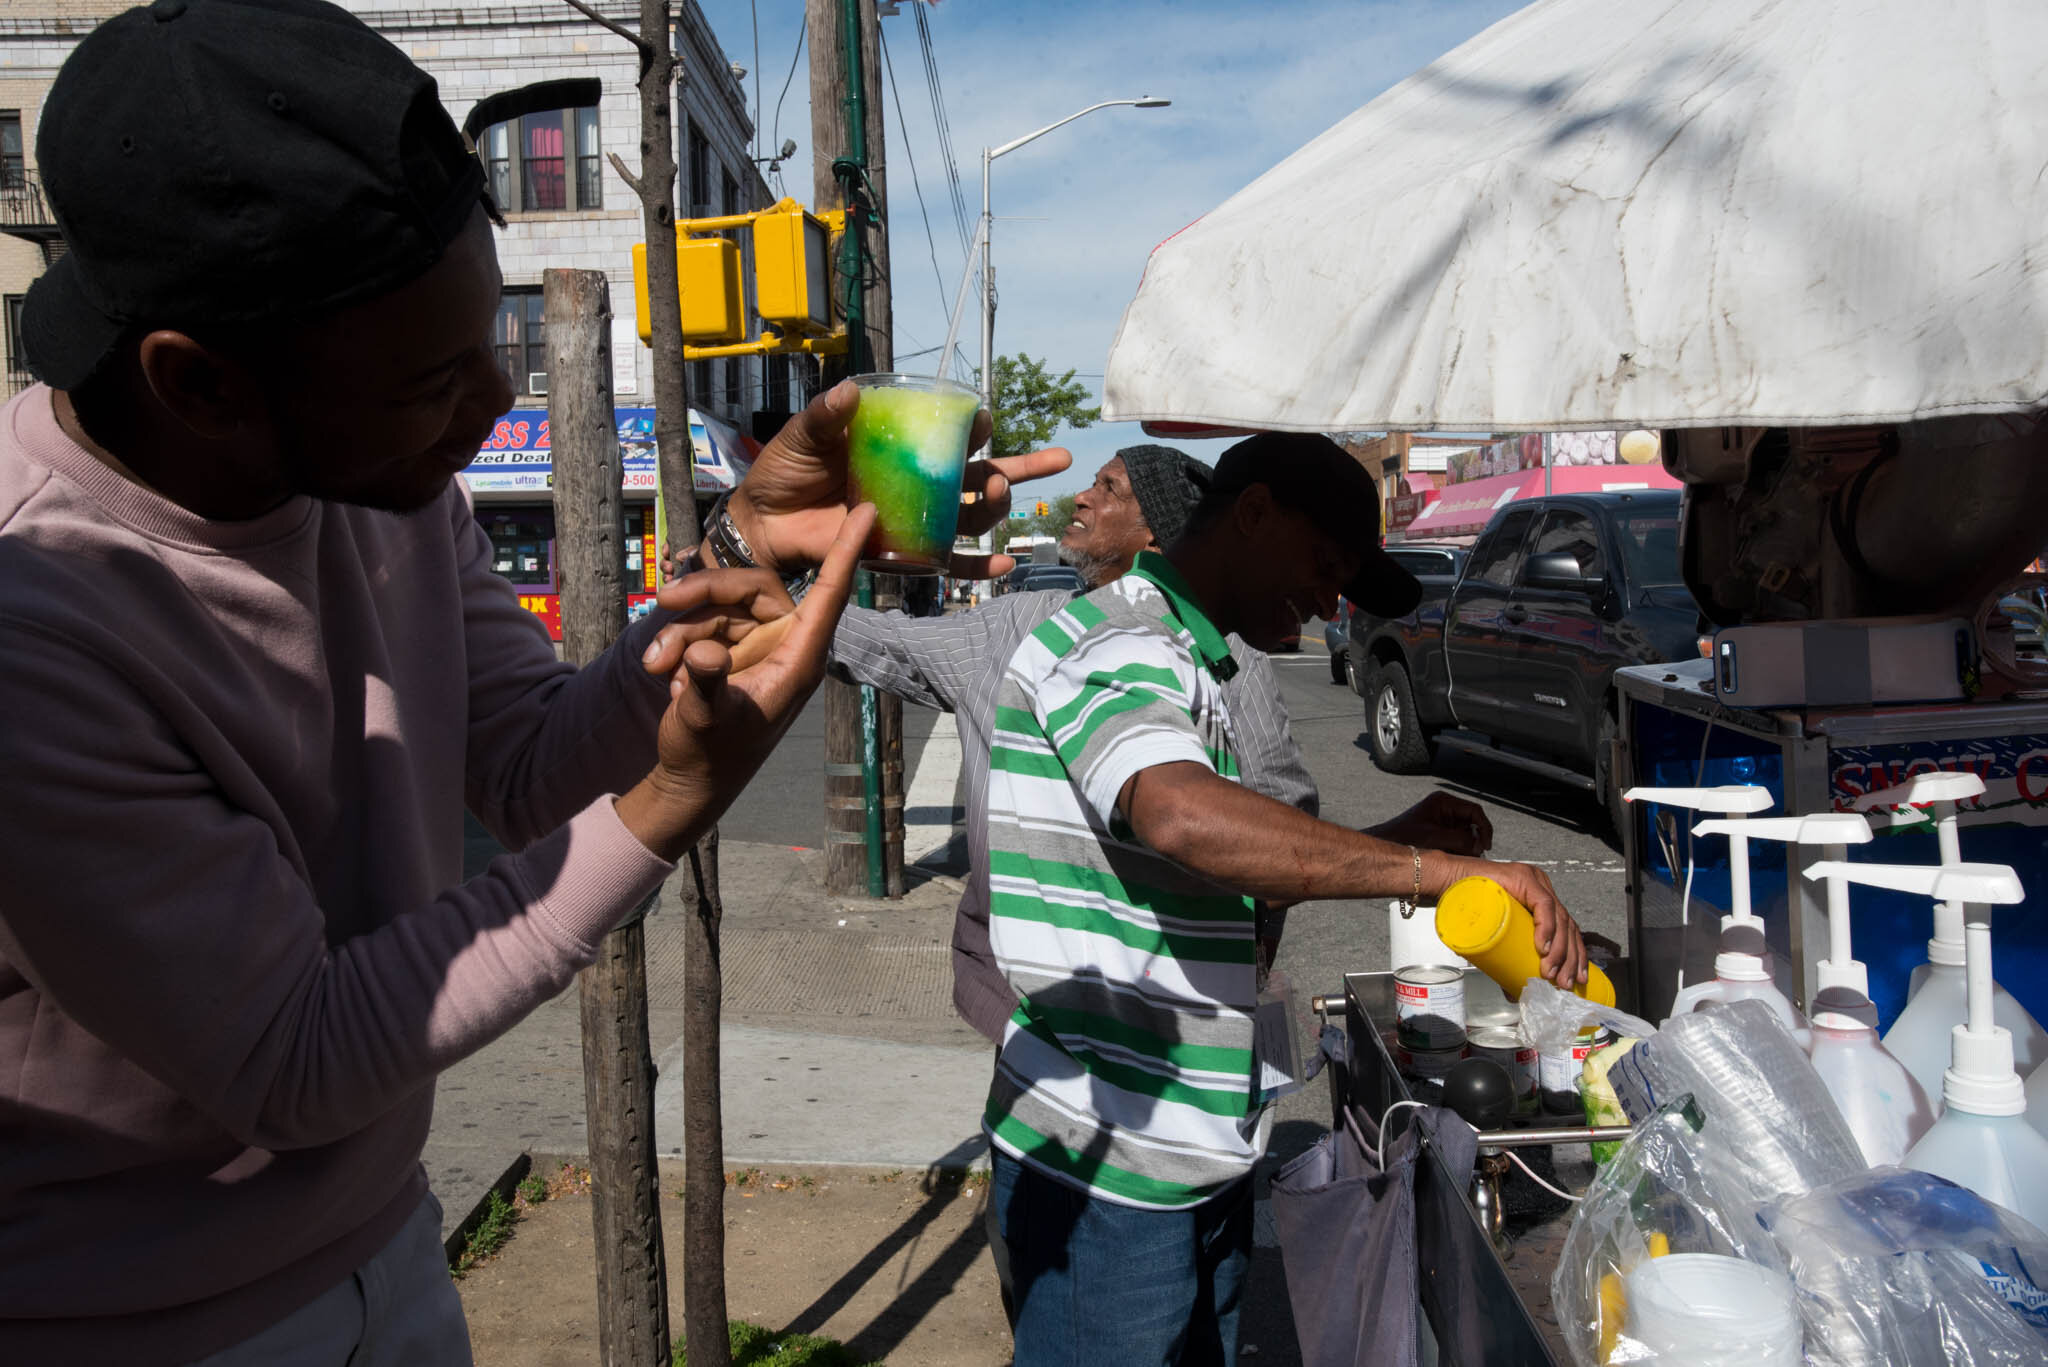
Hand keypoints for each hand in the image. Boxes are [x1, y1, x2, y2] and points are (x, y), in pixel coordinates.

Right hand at [615, 505, 874, 862]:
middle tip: (664, 602)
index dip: (847, 551)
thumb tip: (706, 655)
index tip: (867, 511)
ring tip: (655, 666)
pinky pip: (701, 625)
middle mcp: (782, 645)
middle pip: (750, 587)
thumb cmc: (708, 755)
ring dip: (680, 631)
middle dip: (705, 591)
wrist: (688, 780)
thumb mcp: (702, 720)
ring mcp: (755, 646)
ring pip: (718, 606)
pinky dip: (675, 644)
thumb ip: (704, 685)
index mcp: (798, 660)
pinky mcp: (728, 650)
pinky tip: (662, 676)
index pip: (829, 594)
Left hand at [724, 379, 1070, 578]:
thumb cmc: (783, 471)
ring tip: (1000, 495)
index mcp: (898, 447)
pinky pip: (946, 562)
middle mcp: (915, 481)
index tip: (984, 418)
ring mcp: (912, 518)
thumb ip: (825, 416)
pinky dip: (977, 566)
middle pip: (978, 474)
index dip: (973, 426)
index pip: (947, 434)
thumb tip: (849, 391)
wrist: (762, 521)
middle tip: (1050, 462)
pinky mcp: (900, 551)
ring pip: (970, 515)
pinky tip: (1006, 565)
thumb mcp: (803, 435)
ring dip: (995, 507)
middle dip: (1021, 468)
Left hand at [1367, 792, 1491, 855]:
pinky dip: (1457, 851)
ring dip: (1465, 847)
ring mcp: (1442, 822)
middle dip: (1473, 840)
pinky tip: (1450, 857)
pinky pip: (1456, 842)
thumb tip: (1478, 845)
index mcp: (1443, 802)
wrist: (1384, 845)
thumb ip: (1460, 839)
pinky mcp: (1439, 834)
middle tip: (1474, 854)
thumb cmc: (1402, 837)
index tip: (1485, 844)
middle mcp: (1444, 810)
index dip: (1484, 827)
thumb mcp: (1435, 837)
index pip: (1474, 811)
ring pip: (1465, 835)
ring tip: (1457, 856)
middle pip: (1471, 824)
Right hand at [1478, 860, 1585, 989]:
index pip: (1568, 929)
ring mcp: (1535, 881)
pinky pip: (1543, 904)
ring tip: (1551, 972)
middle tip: (1564, 983)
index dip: (1577, 955)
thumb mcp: (1495, 935)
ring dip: (1559, 950)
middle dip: (1570, 958)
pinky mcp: (1524, 878)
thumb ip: (1506, 957)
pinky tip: (1544, 947)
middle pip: (1567, 926)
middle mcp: (1543, 889)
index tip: (1577, 978)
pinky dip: (1547, 928)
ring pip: (1560, 918)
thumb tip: (1514, 992)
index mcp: (1542, 901)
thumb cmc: (1466, 908)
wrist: (1446, 882)